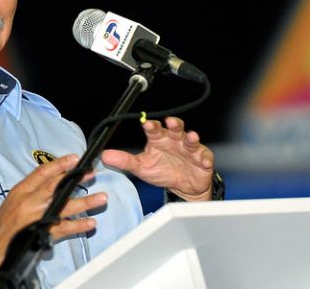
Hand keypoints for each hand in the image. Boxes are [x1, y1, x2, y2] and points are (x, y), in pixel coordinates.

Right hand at [0, 155, 106, 280]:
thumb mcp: (13, 200)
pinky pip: (65, 228)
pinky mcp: (42, 233)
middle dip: (76, 178)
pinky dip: (79, 226)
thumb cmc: (5, 224)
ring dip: (85, 202)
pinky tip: (90, 223)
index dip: (60, 164)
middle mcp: (30, 202)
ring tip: (101, 197)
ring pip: (65, 206)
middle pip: (56, 186)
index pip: (42, 172)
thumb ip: (31, 190)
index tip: (74, 158)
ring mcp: (37, 218)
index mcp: (21, 191)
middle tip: (91, 173)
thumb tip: (51, 179)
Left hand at [100, 116, 214, 200]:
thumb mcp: (141, 167)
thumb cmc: (162, 171)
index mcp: (159, 140)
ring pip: (191, 140)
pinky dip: (205, 158)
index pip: (154, 130)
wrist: (183, 186)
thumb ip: (124, 161)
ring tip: (192, 136)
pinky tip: (204, 161)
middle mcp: (174, 140)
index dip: (151, 126)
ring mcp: (189, 149)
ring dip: (191, 138)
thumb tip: (104, 156)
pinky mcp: (202, 159)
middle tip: (170, 122)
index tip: (146, 123)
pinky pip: (205, 157)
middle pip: (175, 129)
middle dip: (174, 124)